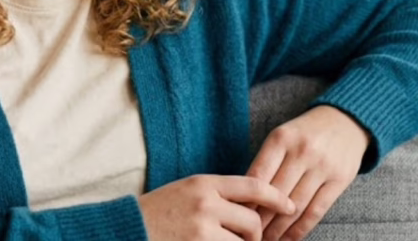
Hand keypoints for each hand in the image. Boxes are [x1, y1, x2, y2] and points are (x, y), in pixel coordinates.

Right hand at [139, 174, 295, 240]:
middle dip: (255, 235)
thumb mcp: (186, 191)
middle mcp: (205, 202)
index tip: (289, 205)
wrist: (129, 228)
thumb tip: (251, 209)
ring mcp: (202, 228)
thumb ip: (216, 195)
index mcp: (204, 182)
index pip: (252, 185)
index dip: (276, 197)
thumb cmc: (157, 211)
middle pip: (252, 220)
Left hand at [246, 105, 369, 240]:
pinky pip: (316, 211)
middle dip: (260, 220)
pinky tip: (289, 239)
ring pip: (295, 206)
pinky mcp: (339, 180)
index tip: (237, 216)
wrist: (345, 121)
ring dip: (279, 229)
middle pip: (275, 194)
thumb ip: (265, 162)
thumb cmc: (304, 133)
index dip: (246, 201)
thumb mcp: (281, 136)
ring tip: (266, 240)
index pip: (257, 176)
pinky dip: (301, 229)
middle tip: (249, 235)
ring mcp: (322, 166)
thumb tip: (244, 198)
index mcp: (281, 138)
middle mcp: (302, 151)